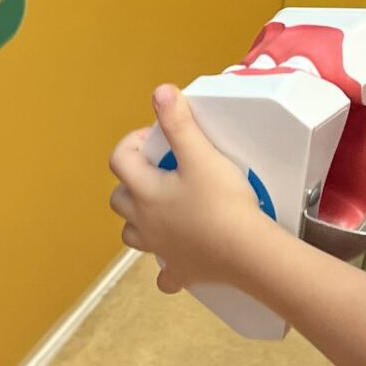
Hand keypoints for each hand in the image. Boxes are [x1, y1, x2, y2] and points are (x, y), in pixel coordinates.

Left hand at [107, 85, 271, 296]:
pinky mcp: (182, 271)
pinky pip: (166, 273)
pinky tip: (181, 257)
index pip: (119, 160)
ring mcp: (160, 249)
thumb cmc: (223, 203)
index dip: (133, 142)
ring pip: (133, 234)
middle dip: (133, 181)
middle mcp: (144, 222)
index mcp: (144, 192)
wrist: (246, 252)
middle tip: (161, 170)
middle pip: (120, 199)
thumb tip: (160, 92)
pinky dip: (168, 265)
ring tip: (165, 208)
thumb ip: (179, 123)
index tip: (156, 138)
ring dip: (141, 220)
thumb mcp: (201, 155)